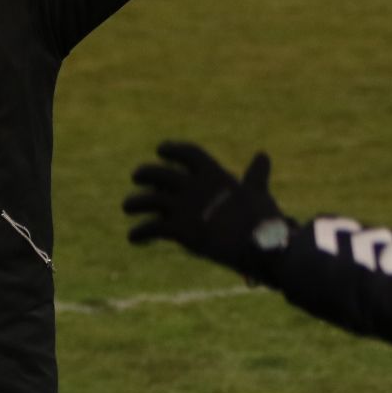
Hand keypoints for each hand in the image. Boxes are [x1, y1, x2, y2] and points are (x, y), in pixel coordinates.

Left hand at [124, 142, 292, 282]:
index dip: (173, 149)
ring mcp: (185, 207)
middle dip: (145, 173)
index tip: (161, 149)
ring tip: (128, 207)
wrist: (261, 244)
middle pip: (159, 174)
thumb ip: (255, 175)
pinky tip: (134, 238)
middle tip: (136, 176)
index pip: (188, 153)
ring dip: (135, 203)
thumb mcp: (258, 191)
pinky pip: (151, 228)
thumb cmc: (263, 218)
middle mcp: (194, 186)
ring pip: (148, 200)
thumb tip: (263, 155)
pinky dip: (139, 233)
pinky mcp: (180, 230)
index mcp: (214, 174)